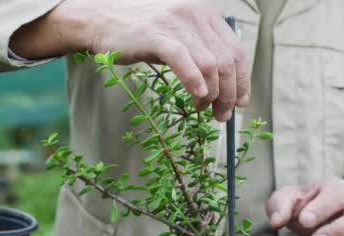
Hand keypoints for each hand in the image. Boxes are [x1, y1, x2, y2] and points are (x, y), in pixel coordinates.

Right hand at [11, 0, 249, 121]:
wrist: (102, 19)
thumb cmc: (140, 32)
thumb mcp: (178, 34)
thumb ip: (201, 51)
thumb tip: (224, 84)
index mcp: (204, 13)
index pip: (235, 50)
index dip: (241, 80)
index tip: (240, 100)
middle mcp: (194, 14)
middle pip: (225, 61)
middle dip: (229, 93)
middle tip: (223, 114)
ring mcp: (175, 23)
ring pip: (209, 65)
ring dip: (213, 94)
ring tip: (205, 109)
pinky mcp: (156, 35)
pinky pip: (184, 61)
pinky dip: (195, 81)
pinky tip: (198, 96)